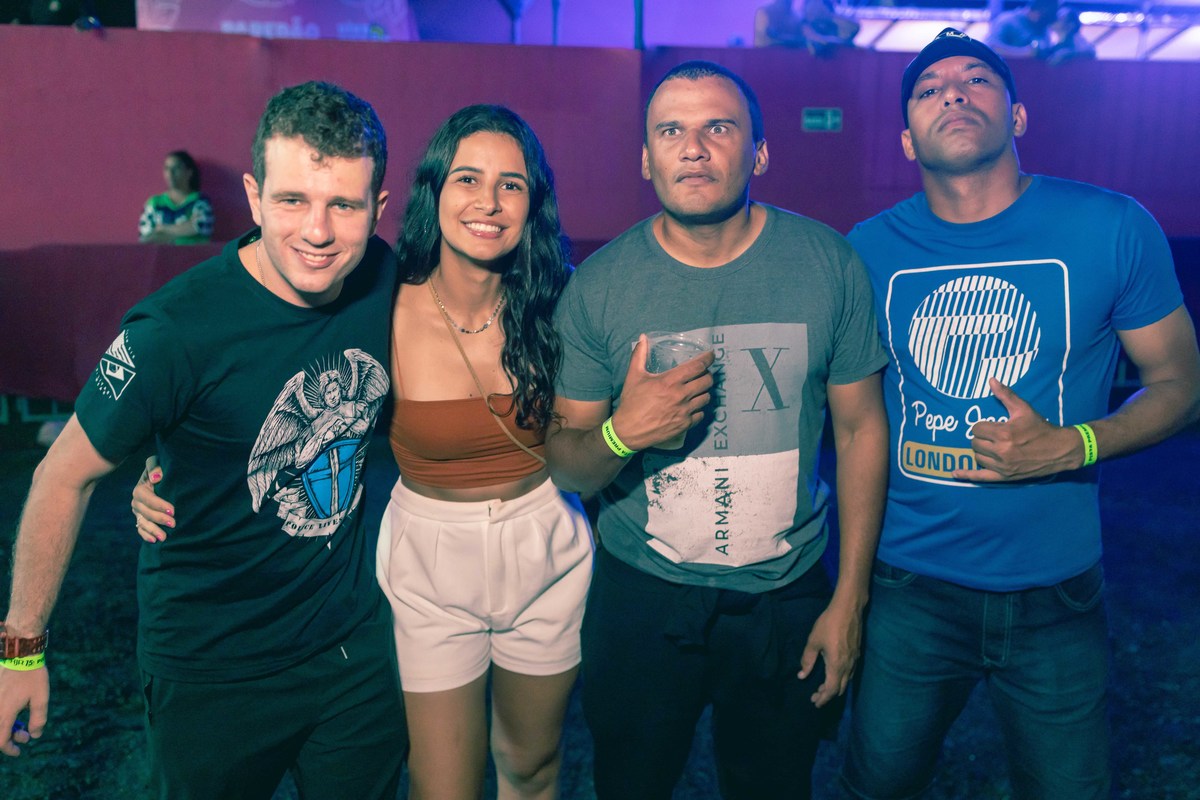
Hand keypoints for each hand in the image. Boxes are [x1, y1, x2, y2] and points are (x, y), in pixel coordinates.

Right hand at [0, 667, 47, 756]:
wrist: (19, 653)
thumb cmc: (32, 676)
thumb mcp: (41, 698)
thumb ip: (38, 719)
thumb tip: (34, 736)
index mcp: (4, 713)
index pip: (0, 741)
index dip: (9, 749)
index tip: (19, 750)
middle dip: (11, 737)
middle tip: (26, 734)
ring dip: (7, 726)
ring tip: (22, 722)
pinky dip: (4, 716)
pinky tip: (16, 712)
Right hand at [132, 456, 173, 542]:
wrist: (159, 480)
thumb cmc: (160, 471)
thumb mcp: (156, 464)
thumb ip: (154, 467)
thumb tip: (156, 478)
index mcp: (140, 489)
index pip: (147, 498)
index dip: (158, 505)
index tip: (172, 510)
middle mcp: (136, 502)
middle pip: (145, 512)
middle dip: (158, 519)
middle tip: (173, 523)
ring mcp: (138, 512)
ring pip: (142, 523)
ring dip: (152, 530)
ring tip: (164, 537)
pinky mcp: (141, 519)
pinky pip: (140, 529)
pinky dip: (146, 535)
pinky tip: (154, 541)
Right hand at [610, 335, 713, 451]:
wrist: (628, 431)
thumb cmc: (631, 402)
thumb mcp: (633, 376)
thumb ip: (639, 355)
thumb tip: (642, 337)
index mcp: (670, 381)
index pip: (697, 366)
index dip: (708, 359)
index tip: (711, 355)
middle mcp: (681, 396)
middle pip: (707, 381)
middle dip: (708, 374)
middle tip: (703, 373)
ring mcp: (685, 411)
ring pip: (706, 397)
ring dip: (704, 391)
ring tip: (698, 389)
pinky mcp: (685, 425)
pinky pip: (701, 414)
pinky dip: (699, 408)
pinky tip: (693, 406)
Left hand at [797, 599, 861, 706]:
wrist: (849, 609)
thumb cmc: (829, 624)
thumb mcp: (813, 641)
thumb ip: (807, 660)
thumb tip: (801, 676)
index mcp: (836, 665)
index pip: (831, 690)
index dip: (823, 698)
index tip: (815, 702)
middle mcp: (848, 666)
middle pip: (840, 689)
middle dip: (828, 695)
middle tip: (816, 696)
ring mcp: (855, 660)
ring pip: (846, 681)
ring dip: (835, 687)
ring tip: (822, 687)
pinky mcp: (857, 654)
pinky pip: (850, 673)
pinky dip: (841, 679)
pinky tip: (833, 674)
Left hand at [953, 378, 1082, 481]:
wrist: (1060, 450)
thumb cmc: (1040, 428)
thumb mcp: (1023, 409)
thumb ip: (1006, 395)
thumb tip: (991, 379)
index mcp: (1004, 433)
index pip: (977, 428)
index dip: (983, 426)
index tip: (993, 425)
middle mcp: (1001, 451)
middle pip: (975, 443)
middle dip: (982, 438)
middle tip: (994, 436)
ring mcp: (1002, 466)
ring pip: (977, 457)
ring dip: (981, 451)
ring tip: (993, 447)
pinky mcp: (1005, 477)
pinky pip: (980, 477)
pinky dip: (967, 475)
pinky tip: (955, 472)